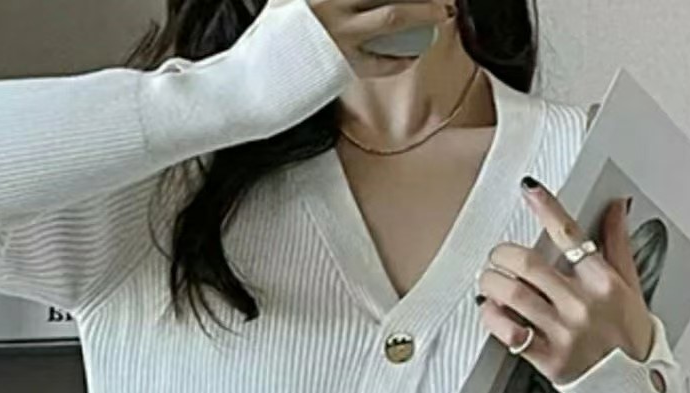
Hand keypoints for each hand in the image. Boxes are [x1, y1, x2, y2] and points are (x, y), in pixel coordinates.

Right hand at [277, 0, 454, 77]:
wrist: (247, 87)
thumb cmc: (261, 48)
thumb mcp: (279, 7)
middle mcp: (330, 3)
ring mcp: (337, 34)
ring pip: (395, 16)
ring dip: (424, 14)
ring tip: (442, 14)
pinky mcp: (342, 66)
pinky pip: (382, 59)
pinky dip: (402, 56)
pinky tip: (413, 54)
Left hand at [475, 179, 655, 385]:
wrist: (633, 387)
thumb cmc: (630, 337)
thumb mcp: (630, 287)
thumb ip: (617, 245)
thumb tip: (616, 207)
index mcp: (603, 282)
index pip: (570, 234)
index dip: (546, 207)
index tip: (530, 190)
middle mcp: (582, 305)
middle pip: (528, 264)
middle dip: (502, 254)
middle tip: (497, 256)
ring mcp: (563, 333)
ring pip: (512, 294)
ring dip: (491, 281)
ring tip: (488, 280)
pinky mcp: (547, 359)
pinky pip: (508, 332)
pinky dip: (491, 317)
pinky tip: (490, 309)